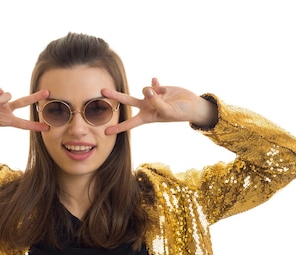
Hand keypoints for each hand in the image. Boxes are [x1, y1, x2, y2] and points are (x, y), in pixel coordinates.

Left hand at [102, 78, 217, 134]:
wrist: (193, 105)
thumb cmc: (181, 113)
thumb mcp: (167, 111)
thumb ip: (156, 101)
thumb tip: (147, 90)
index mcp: (147, 117)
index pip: (129, 123)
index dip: (118, 128)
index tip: (105, 132)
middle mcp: (147, 107)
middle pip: (127, 101)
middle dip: (115, 96)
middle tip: (102, 91)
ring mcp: (152, 97)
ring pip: (143, 89)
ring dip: (152, 90)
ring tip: (163, 94)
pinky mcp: (158, 88)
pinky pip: (153, 83)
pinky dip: (155, 82)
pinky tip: (158, 81)